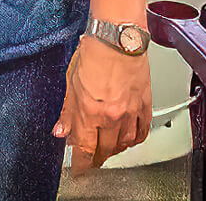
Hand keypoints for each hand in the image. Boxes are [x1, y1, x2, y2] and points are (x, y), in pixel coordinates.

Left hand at [53, 38, 152, 175]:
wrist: (118, 37)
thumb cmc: (94, 52)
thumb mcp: (71, 82)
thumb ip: (68, 111)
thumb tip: (61, 131)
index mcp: (90, 112)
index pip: (84, 148)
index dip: (80, 163)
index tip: (79, 169)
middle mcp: (111, 116)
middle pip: (105, 150)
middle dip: (97, 158)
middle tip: (92, 160)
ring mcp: (130, 112)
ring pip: (125, 144)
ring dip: (115, 150)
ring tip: (109, 150)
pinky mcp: (144, 104)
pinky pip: (142, 131)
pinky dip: (135, 139)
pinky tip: (130, 139)